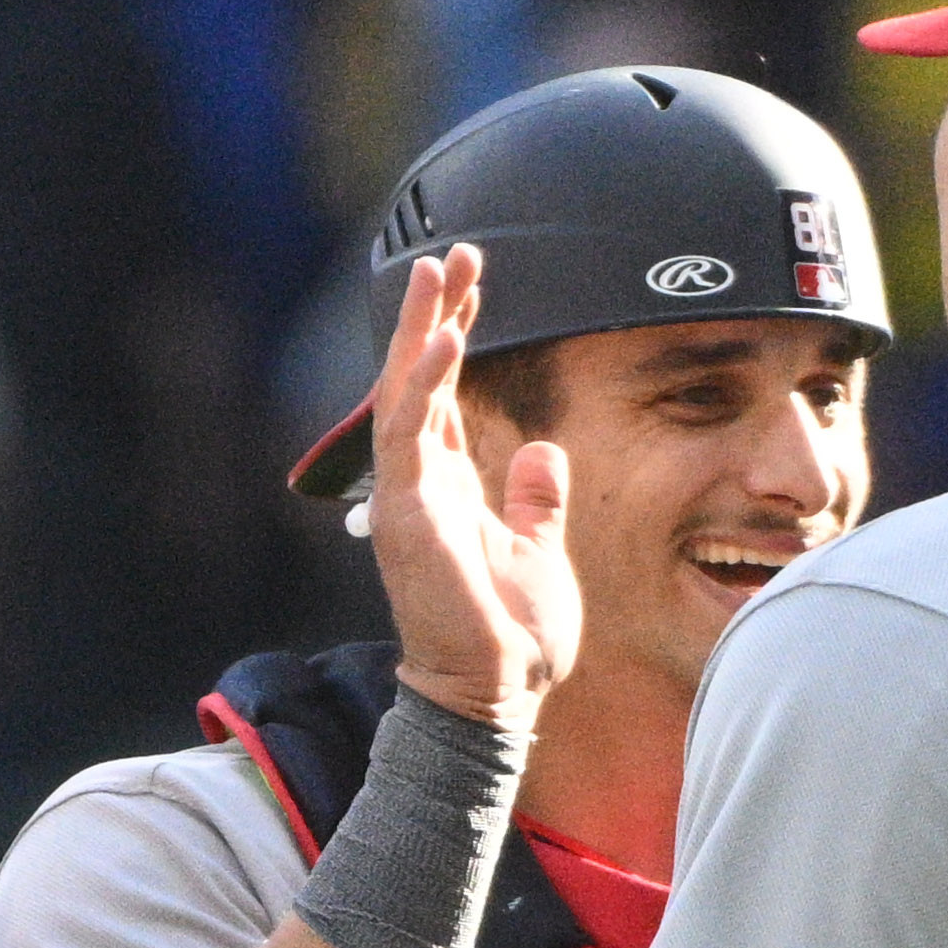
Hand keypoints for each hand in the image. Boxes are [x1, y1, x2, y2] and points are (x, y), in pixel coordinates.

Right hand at [361, 247, 577, 724]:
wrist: (496, 694)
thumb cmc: (512, 636)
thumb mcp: (540, 551)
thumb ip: (535, 500)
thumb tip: (543, 454)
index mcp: (446, 489)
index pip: (442, 395)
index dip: (452, 337)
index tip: (472, 283)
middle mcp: (420, 485)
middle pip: (418, 381)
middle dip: (432, 315)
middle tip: (451, 254)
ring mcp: (409, 498)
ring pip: (404, 394)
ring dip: (420, 331)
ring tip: (438, 272)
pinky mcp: (409, 513)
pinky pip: (410, 433)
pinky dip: (423, 381)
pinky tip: (446, 335)